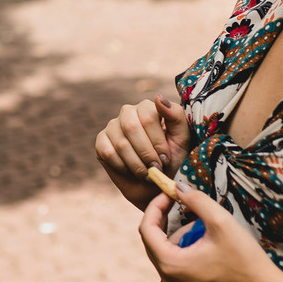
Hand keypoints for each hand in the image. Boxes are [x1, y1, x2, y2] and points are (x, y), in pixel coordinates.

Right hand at [95, 94, 191, 209]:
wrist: (156, 184)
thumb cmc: (172, 160)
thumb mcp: (182, 139)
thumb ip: (175, 116)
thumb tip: (157, 97)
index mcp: (147, 108)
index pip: (147, 116)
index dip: (157, 141)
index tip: (165, 158)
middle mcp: (127, 112)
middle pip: (131, 128)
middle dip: (146, 153)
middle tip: (155, 168)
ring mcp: (112, 126)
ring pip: (121, 143)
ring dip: (137, 164)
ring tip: (147, 173)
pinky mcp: (101, 141)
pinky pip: (108, 152)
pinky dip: (123, 167)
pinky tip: (131, 171)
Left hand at [139, 184, 282, 281]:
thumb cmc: (245, 260)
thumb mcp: (220, 221)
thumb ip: (195, 200)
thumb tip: (178, 186)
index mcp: (170, 264)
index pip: (146, 229)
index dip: (155, 207)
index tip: (168, 193)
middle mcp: (169, 280)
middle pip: (155, 242)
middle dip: (169, 221)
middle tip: (187, 206)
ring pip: (169, 253)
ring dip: (183, 236)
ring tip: (208, 230)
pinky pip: (179, 266)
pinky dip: (188, 251)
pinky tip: (210, 246)